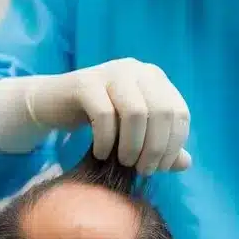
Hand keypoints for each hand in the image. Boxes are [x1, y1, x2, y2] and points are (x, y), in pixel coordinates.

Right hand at [0, 58, 191, 173]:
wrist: (52, 103)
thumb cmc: (97, 120)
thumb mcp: (132, 133)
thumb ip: (160, 146)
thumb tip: (185, 164)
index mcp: (154, 78)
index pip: (179, 112)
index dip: (174, 144)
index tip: (159, 167)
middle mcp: (136, 69)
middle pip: (161, 112)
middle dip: (154, 148)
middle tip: (141, 169)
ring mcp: (111, 72)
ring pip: (135, 113)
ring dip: (132, 146)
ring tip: (123, 162)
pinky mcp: (85, 83)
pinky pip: (104, 116)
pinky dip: (106, 141)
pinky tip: (101, 153)